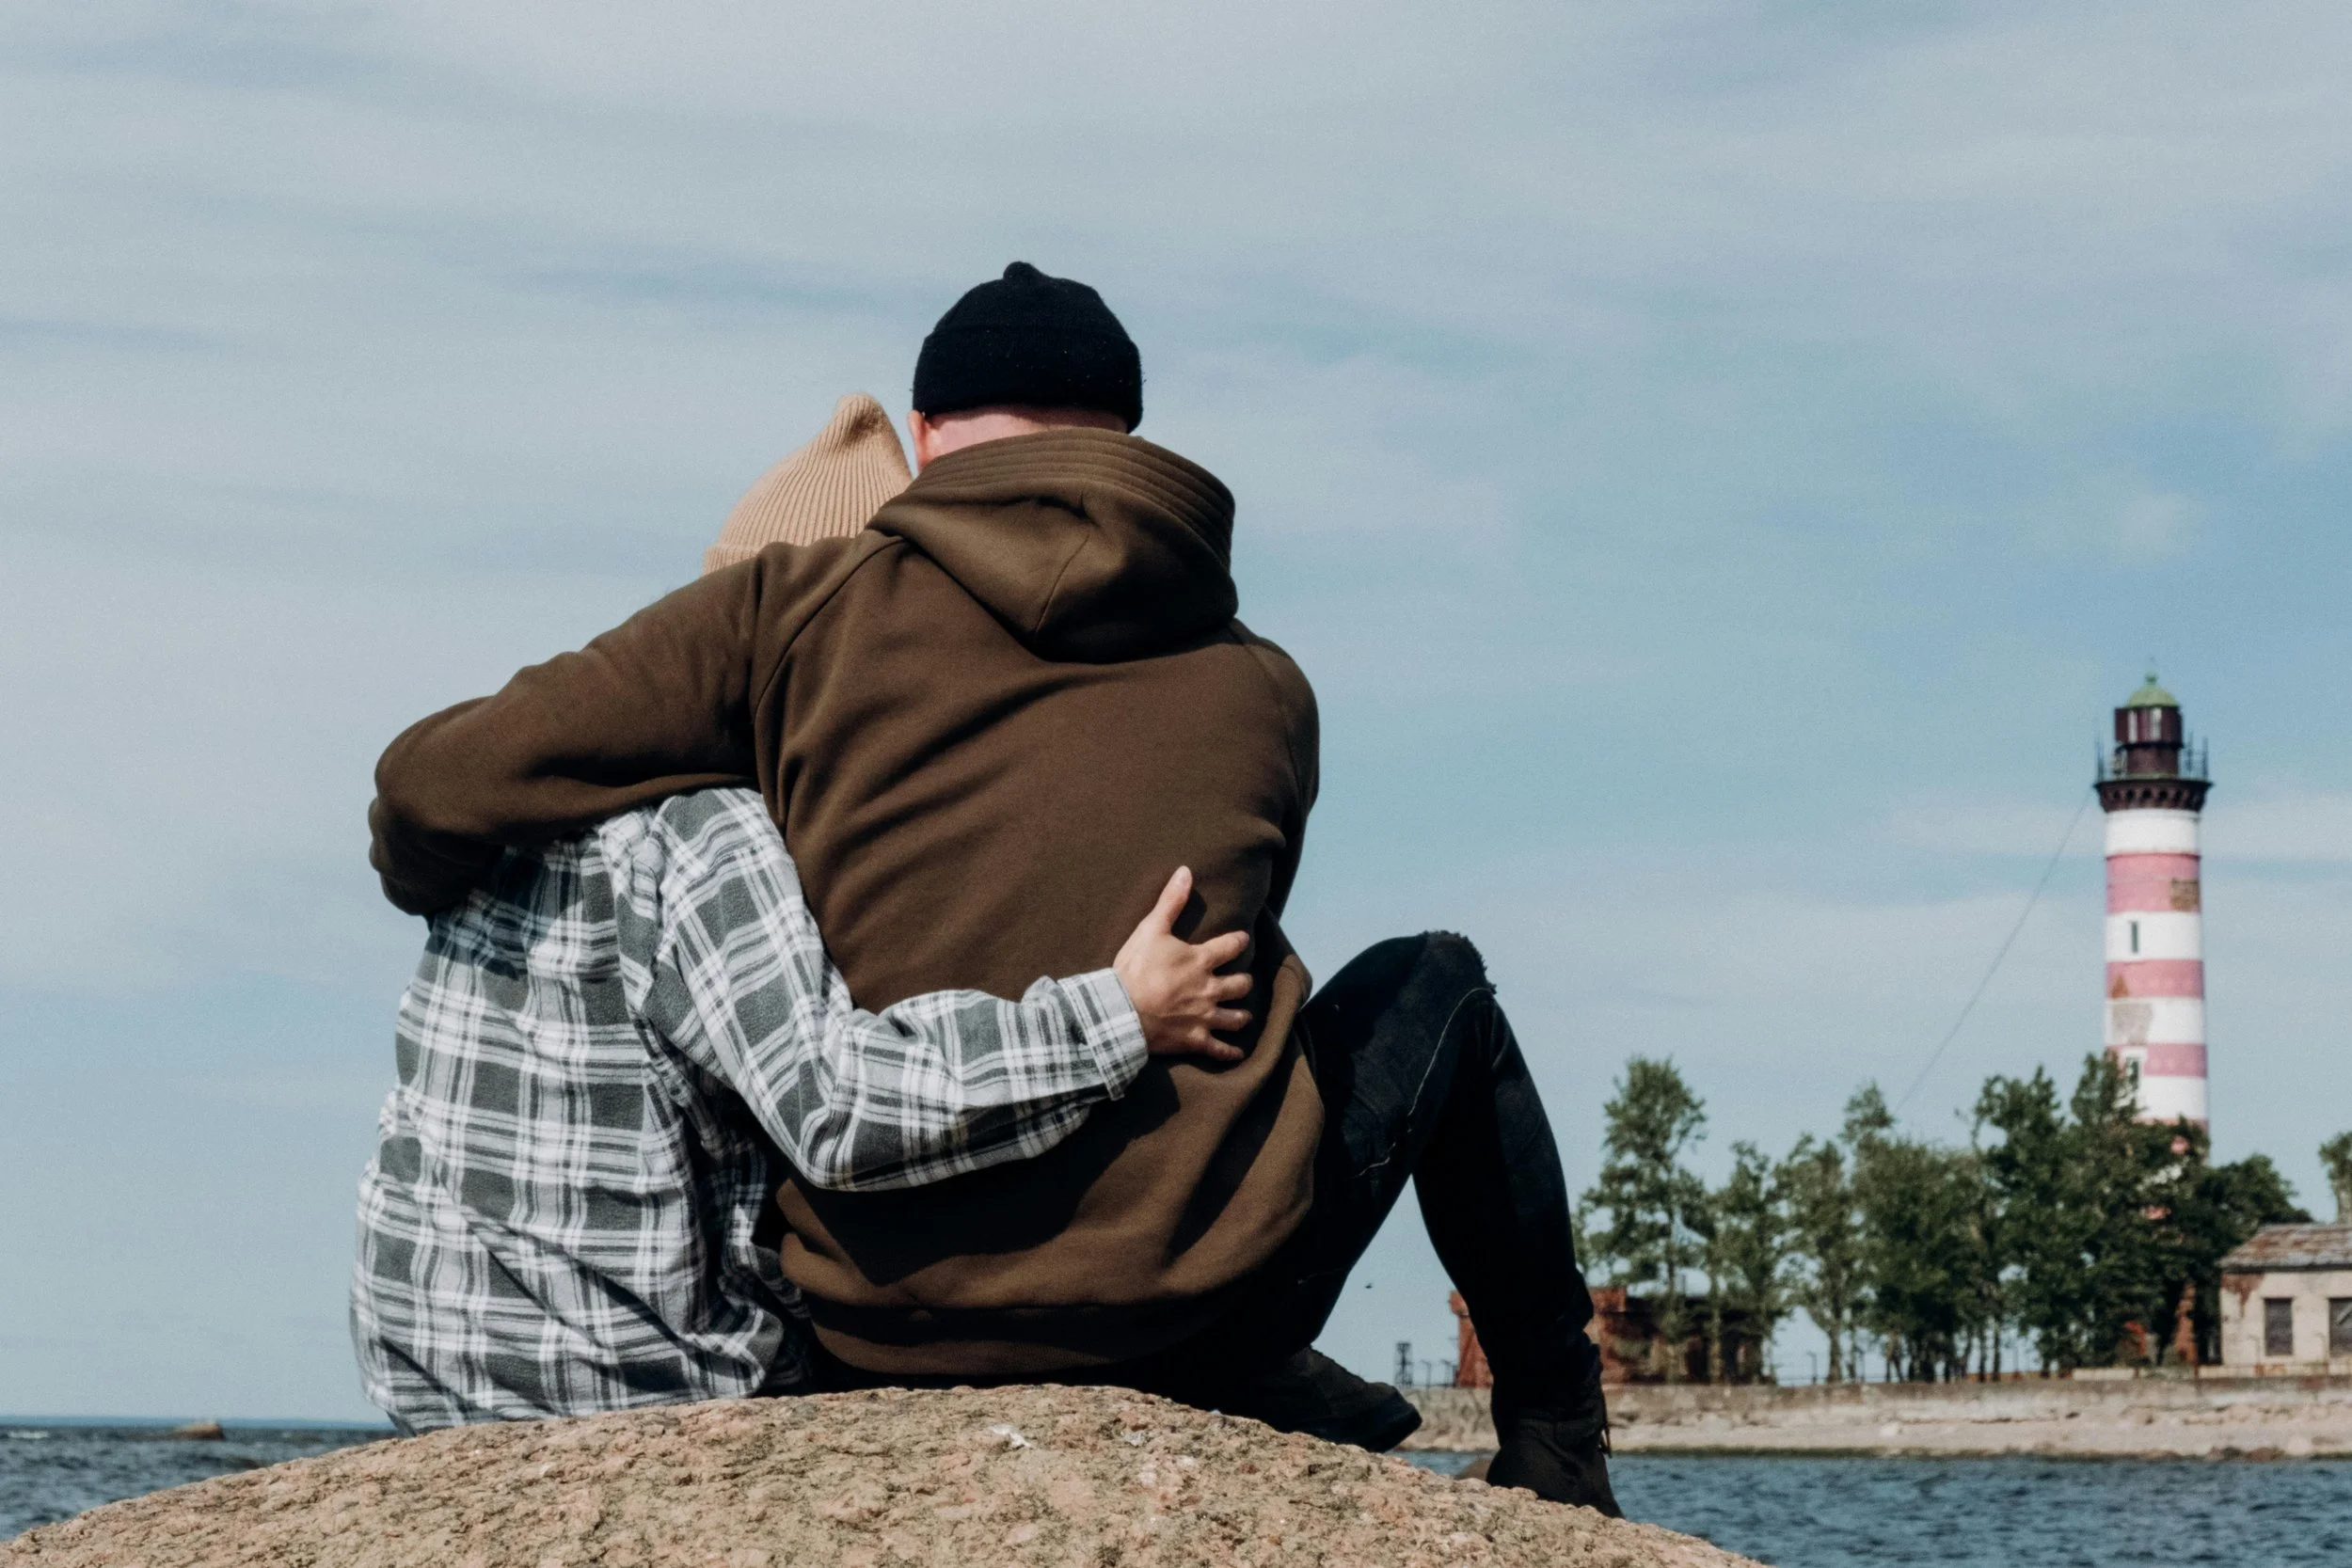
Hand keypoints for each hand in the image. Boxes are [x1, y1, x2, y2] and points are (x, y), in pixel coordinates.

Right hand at [1113, 867, 1253, 1061]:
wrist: (1121, 1012)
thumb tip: (1185, 872)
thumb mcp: (1150, 929)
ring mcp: (1205, 1017)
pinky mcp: (1195, 1040)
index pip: (1230, 946)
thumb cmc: (1135, 969)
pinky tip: (1237, 1053)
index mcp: (1201, 960)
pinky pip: (1220, 1050)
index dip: (1239, 941)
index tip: (1243, 940)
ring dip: (1241, 1016)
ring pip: (1235, 1018)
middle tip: (1243, 981)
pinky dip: (1230, 1052)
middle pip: (1240, 985)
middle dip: (1243, 982)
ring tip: (1244, 1015)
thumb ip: (1170, 902)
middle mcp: (1210, 989)